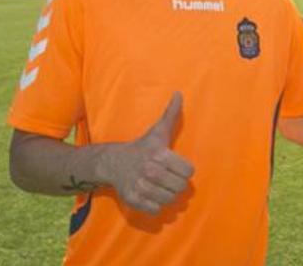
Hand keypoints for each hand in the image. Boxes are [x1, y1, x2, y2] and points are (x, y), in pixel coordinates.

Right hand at [99, 92, 193, 214]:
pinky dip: (156, 205)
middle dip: (177, 183)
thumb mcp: (157, 131)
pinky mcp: (133, 200)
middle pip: (180, 187)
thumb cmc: (142, 147)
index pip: (189, 172)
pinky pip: (156, 209)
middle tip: (169, 177)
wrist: (113, 162)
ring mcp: (140, 186)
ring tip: (161, 186)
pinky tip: (152, 194)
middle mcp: (149, 170)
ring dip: (168, 195)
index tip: (177, 166)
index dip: (185, 170)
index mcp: (159, 154)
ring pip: (170, 199)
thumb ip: (171, 114)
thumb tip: (179, 93)